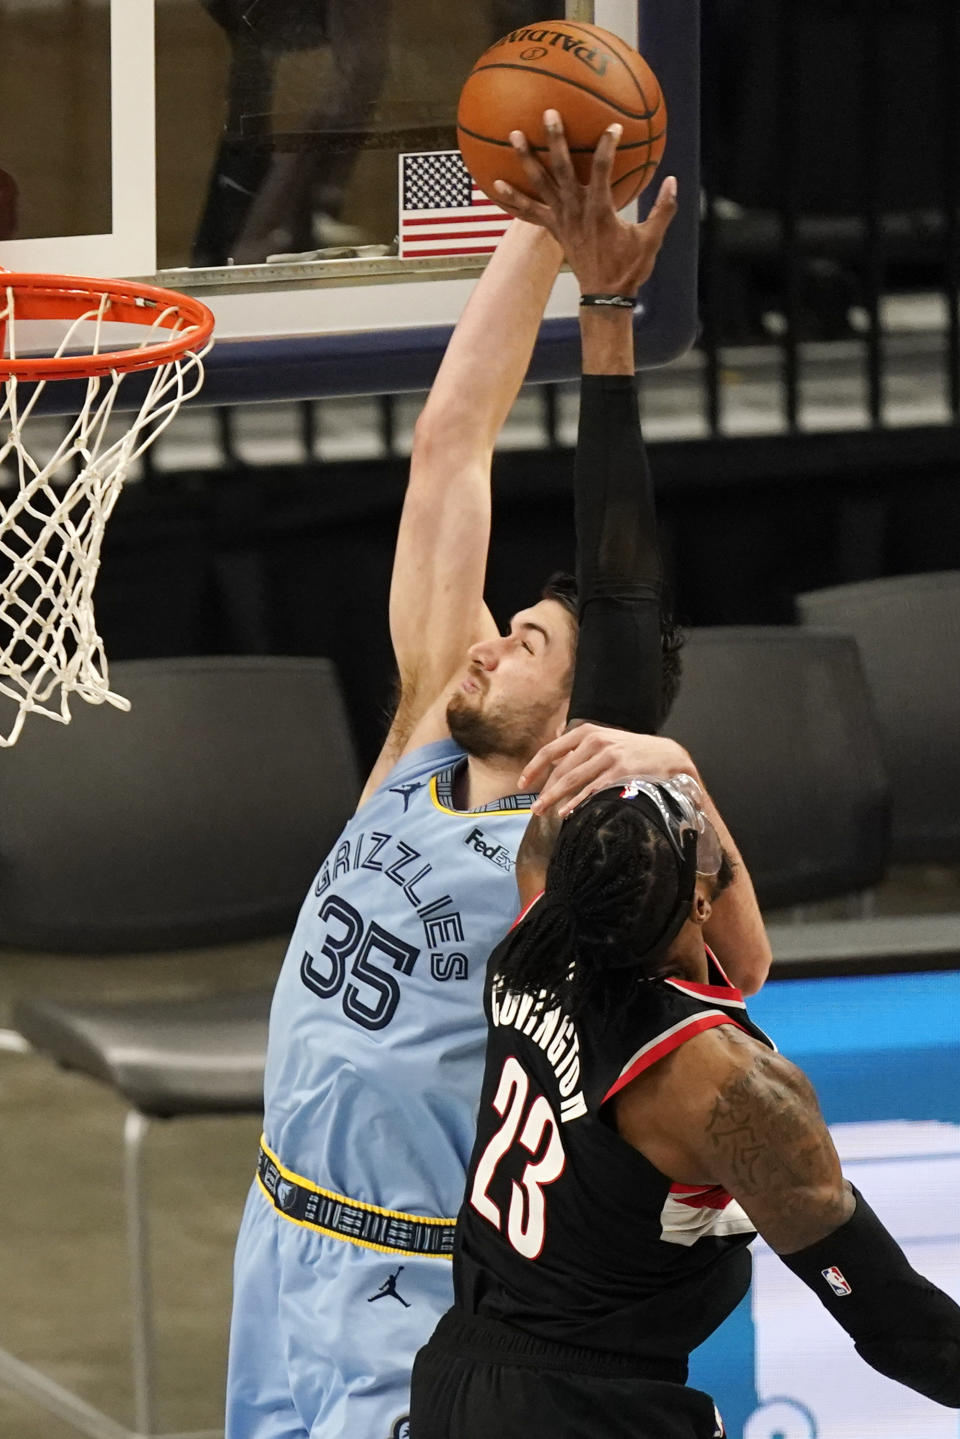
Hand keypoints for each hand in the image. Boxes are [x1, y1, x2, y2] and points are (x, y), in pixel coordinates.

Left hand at [493, 110, 677, 296]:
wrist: (605, 295)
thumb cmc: (629, 267)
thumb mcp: (652, 238)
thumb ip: (664, 209)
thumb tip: (674, 181)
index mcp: (601, 209)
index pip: (602, 170)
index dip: (607, 146)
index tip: (613, 127)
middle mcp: (576, 210)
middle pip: (561, 168)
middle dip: (554, 140)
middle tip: (547, 114)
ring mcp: (561, 220)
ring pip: (540, 185)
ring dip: (526, 160)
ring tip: (514, 135)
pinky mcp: (553, 230)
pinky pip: (528, 213)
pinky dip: (512, 199)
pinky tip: (496, 184)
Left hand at [518, 724, 693, 817]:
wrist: (668, 756)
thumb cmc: (633, 751)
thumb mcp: (605, 739)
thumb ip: (581, 745)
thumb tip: (555, 751)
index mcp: (587, 732)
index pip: (551, 750)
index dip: (534, 767)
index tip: (523, 783)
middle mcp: (595, 741)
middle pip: (560, 769)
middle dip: (544, 790)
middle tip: (533, 808)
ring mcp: (608, 756)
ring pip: (573, 780)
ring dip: (554, 797)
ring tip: (542, 812)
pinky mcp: (620, 772)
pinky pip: (592, 789)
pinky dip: (577, 802)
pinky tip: (566, 812)